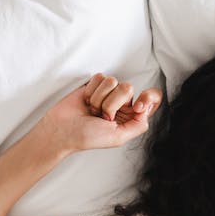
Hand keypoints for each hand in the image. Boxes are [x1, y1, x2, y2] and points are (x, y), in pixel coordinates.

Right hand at [40, 73, 162, 151]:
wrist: (63, 130)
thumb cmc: (88, 136)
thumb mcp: (118, 137)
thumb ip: (138, 125)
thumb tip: (146, 108)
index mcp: (132, 116)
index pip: (151, 98)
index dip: (147, 98)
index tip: (136, 107)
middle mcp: (123, 103)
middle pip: (128, 88)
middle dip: (112, 104)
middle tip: (102, 116)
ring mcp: (108, 93)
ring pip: (112, 81)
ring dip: (99, 99)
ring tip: (92, 111)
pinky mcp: (94, 85)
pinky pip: (99, 77)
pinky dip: (91, 91)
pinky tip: (86, 102)